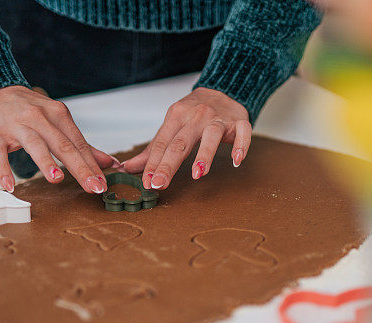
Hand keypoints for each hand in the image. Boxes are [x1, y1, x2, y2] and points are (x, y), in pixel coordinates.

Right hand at [0, 85, 116, 192]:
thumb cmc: (31, 111)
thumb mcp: (59, 121)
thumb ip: (82, 145)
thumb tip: (108, 162)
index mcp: (59, 115)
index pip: (79, 144)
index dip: (92, 165)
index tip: (102, 184)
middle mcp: (39, 118)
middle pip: (63, 145)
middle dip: (79, 167)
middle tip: (92, 187)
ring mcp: (17, 125)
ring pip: (34, 144)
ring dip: (45, 162)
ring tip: (56, 179)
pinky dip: (3, 170)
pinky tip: (9, 186)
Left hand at [121, 88, 251, 188]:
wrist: (223, 89)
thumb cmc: (195, 113)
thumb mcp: (172, 126)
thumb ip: (153, 149)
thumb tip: (129, 167)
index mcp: (177, 116)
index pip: (162, 143)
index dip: (153, 163)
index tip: (147, 181)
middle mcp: (196, 116)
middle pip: (181, 142)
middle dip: (169, 164)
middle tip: (160, 183)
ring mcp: (218, 118)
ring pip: (211, 136)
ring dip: (204, 155)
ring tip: (197, 174)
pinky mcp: (239, 122)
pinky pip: (242, 133)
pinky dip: (240, 146)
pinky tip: (236, 160)